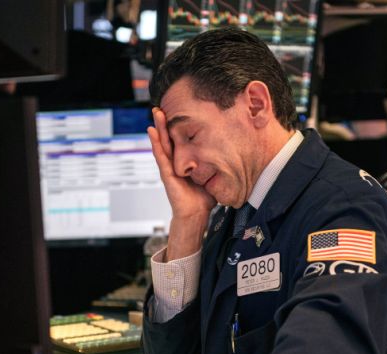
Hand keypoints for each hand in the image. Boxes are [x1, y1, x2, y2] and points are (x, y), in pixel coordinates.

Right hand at [148, 107, 214, 259]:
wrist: (196, 214)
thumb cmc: (203, 198)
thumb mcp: (212, 175)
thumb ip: (217, 165)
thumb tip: (234, 155)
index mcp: (185, 162)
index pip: (180, 140)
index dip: (178, 127)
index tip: (178, 112)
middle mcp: (175, 163)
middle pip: (169, 138)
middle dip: (166, 123)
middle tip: (162, 106)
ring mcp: (169, 167)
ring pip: (163, 143)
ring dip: (159, 128)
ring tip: (156, 113)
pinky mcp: (167, 174)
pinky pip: (160, 155)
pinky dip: (155, 143)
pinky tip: (152, 131)